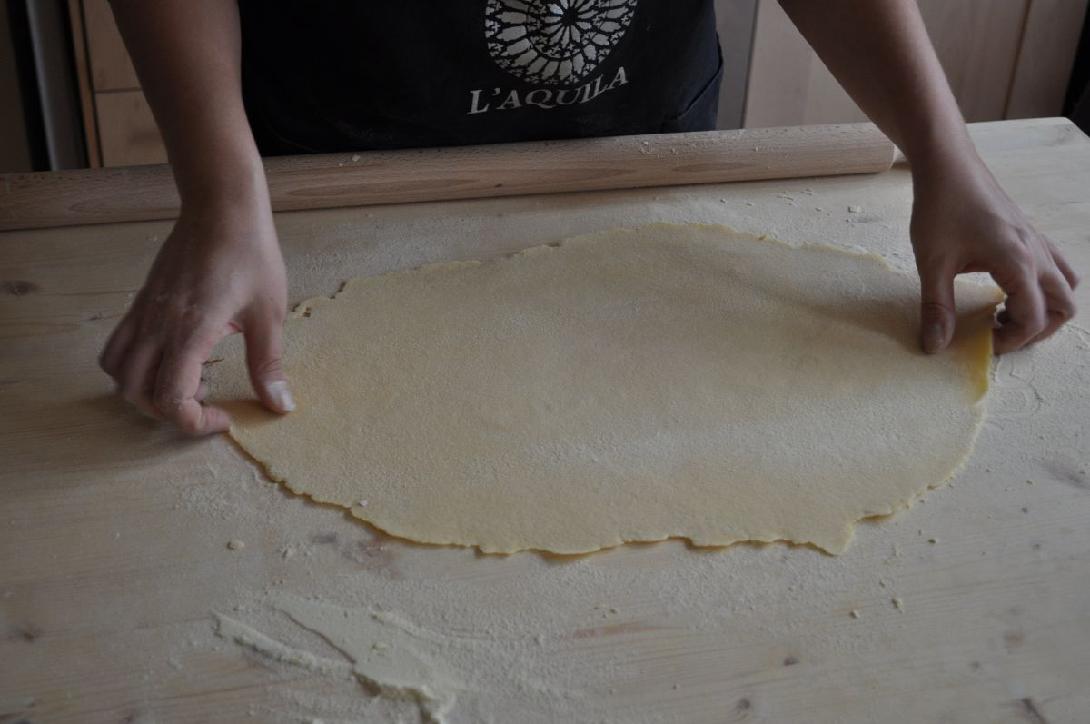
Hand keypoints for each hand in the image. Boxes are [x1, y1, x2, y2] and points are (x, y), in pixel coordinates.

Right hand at [99, 201, 293, 434]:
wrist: (220, 207)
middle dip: (169, 413)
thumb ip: (269, 363)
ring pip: (118, 372)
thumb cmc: (249, 254)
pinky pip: (117, 347)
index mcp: (190, 332)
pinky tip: (170, 359)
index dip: (194, 422)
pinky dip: (132, 367)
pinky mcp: (140, 302)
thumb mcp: (269, 313)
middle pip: (136, 393)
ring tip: (186, 385)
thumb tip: (281, 405)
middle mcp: (156, 326)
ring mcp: (142, 313)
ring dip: (144, 393)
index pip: (170, 398)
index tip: (225, 416)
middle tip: (207, 406)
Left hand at [910, 152, 1078, 354]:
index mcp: (1018, 262)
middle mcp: (1037, 253)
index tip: (981, 341)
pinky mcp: (1030, 234)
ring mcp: (1038, 241)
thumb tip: (935, 346)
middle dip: (1037, 330)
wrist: (948, 165)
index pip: (1033, 318)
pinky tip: (1005, 287)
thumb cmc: (940, 209)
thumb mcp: (931, 263)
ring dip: (1046, 307)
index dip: (1011, 340)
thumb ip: (936, 307)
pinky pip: (1056, 266)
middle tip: (998, 332)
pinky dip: (1042, 286)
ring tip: (1004, 312)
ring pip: (1067, 285)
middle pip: (1064, 306)